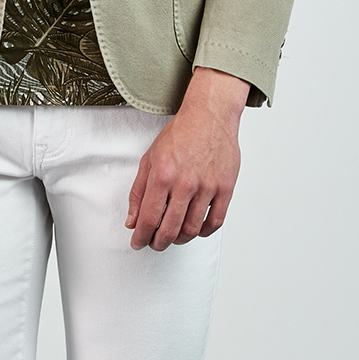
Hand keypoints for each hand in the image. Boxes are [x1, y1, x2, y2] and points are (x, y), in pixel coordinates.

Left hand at [126, 67, 249, 249]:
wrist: (209, 115)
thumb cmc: (181, 134)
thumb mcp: (149, 159)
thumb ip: (139, 191)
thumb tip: (133, 220)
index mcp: (163, 175)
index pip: (148, 218)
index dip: (140, 237)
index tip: (138, 242)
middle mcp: (185, 183)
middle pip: (169, 230)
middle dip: (158, 243)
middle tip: (155, 243)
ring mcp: (208, 187)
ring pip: (192, 229)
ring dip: (179, 239)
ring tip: (173, 236)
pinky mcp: (225, 188)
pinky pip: (215, 221)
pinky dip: (204, 232)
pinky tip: (196, 229)